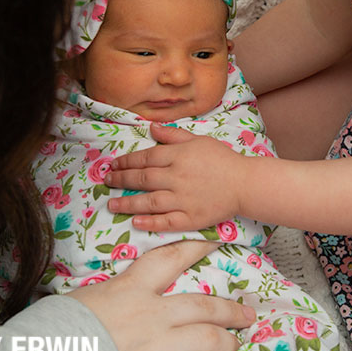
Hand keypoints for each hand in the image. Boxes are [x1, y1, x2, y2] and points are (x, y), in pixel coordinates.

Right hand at [70, 240, 256, 350]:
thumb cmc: (53, 332)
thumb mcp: (78, 302)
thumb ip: (101, 300)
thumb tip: (98, 303)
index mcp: (130, 290)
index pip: (170, 260)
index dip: (196, 249)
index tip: (215, 244)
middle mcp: (152, 314)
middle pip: (203, 305)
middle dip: (229, 309)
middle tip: (245, 312)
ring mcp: (159, 348)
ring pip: (209, 339)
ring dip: (226, 343)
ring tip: (233, 346)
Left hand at [107, 123, 247, 230]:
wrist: (245, 183)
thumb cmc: (222, 159)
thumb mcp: (198, 140)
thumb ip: (173, 136)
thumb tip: (150, 128)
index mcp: (178, 156)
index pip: (145, 158)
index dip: (126, 162)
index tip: (113, 165)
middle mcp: (177, 178)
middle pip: (142, 179)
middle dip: (121, 180)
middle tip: (106, 182)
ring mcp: (183, 200)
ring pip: (149, 202)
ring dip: (127, 204)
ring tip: (111, 205)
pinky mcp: (191, 218)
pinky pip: (166, 222)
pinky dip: (150, 222)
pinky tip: (135, 222)